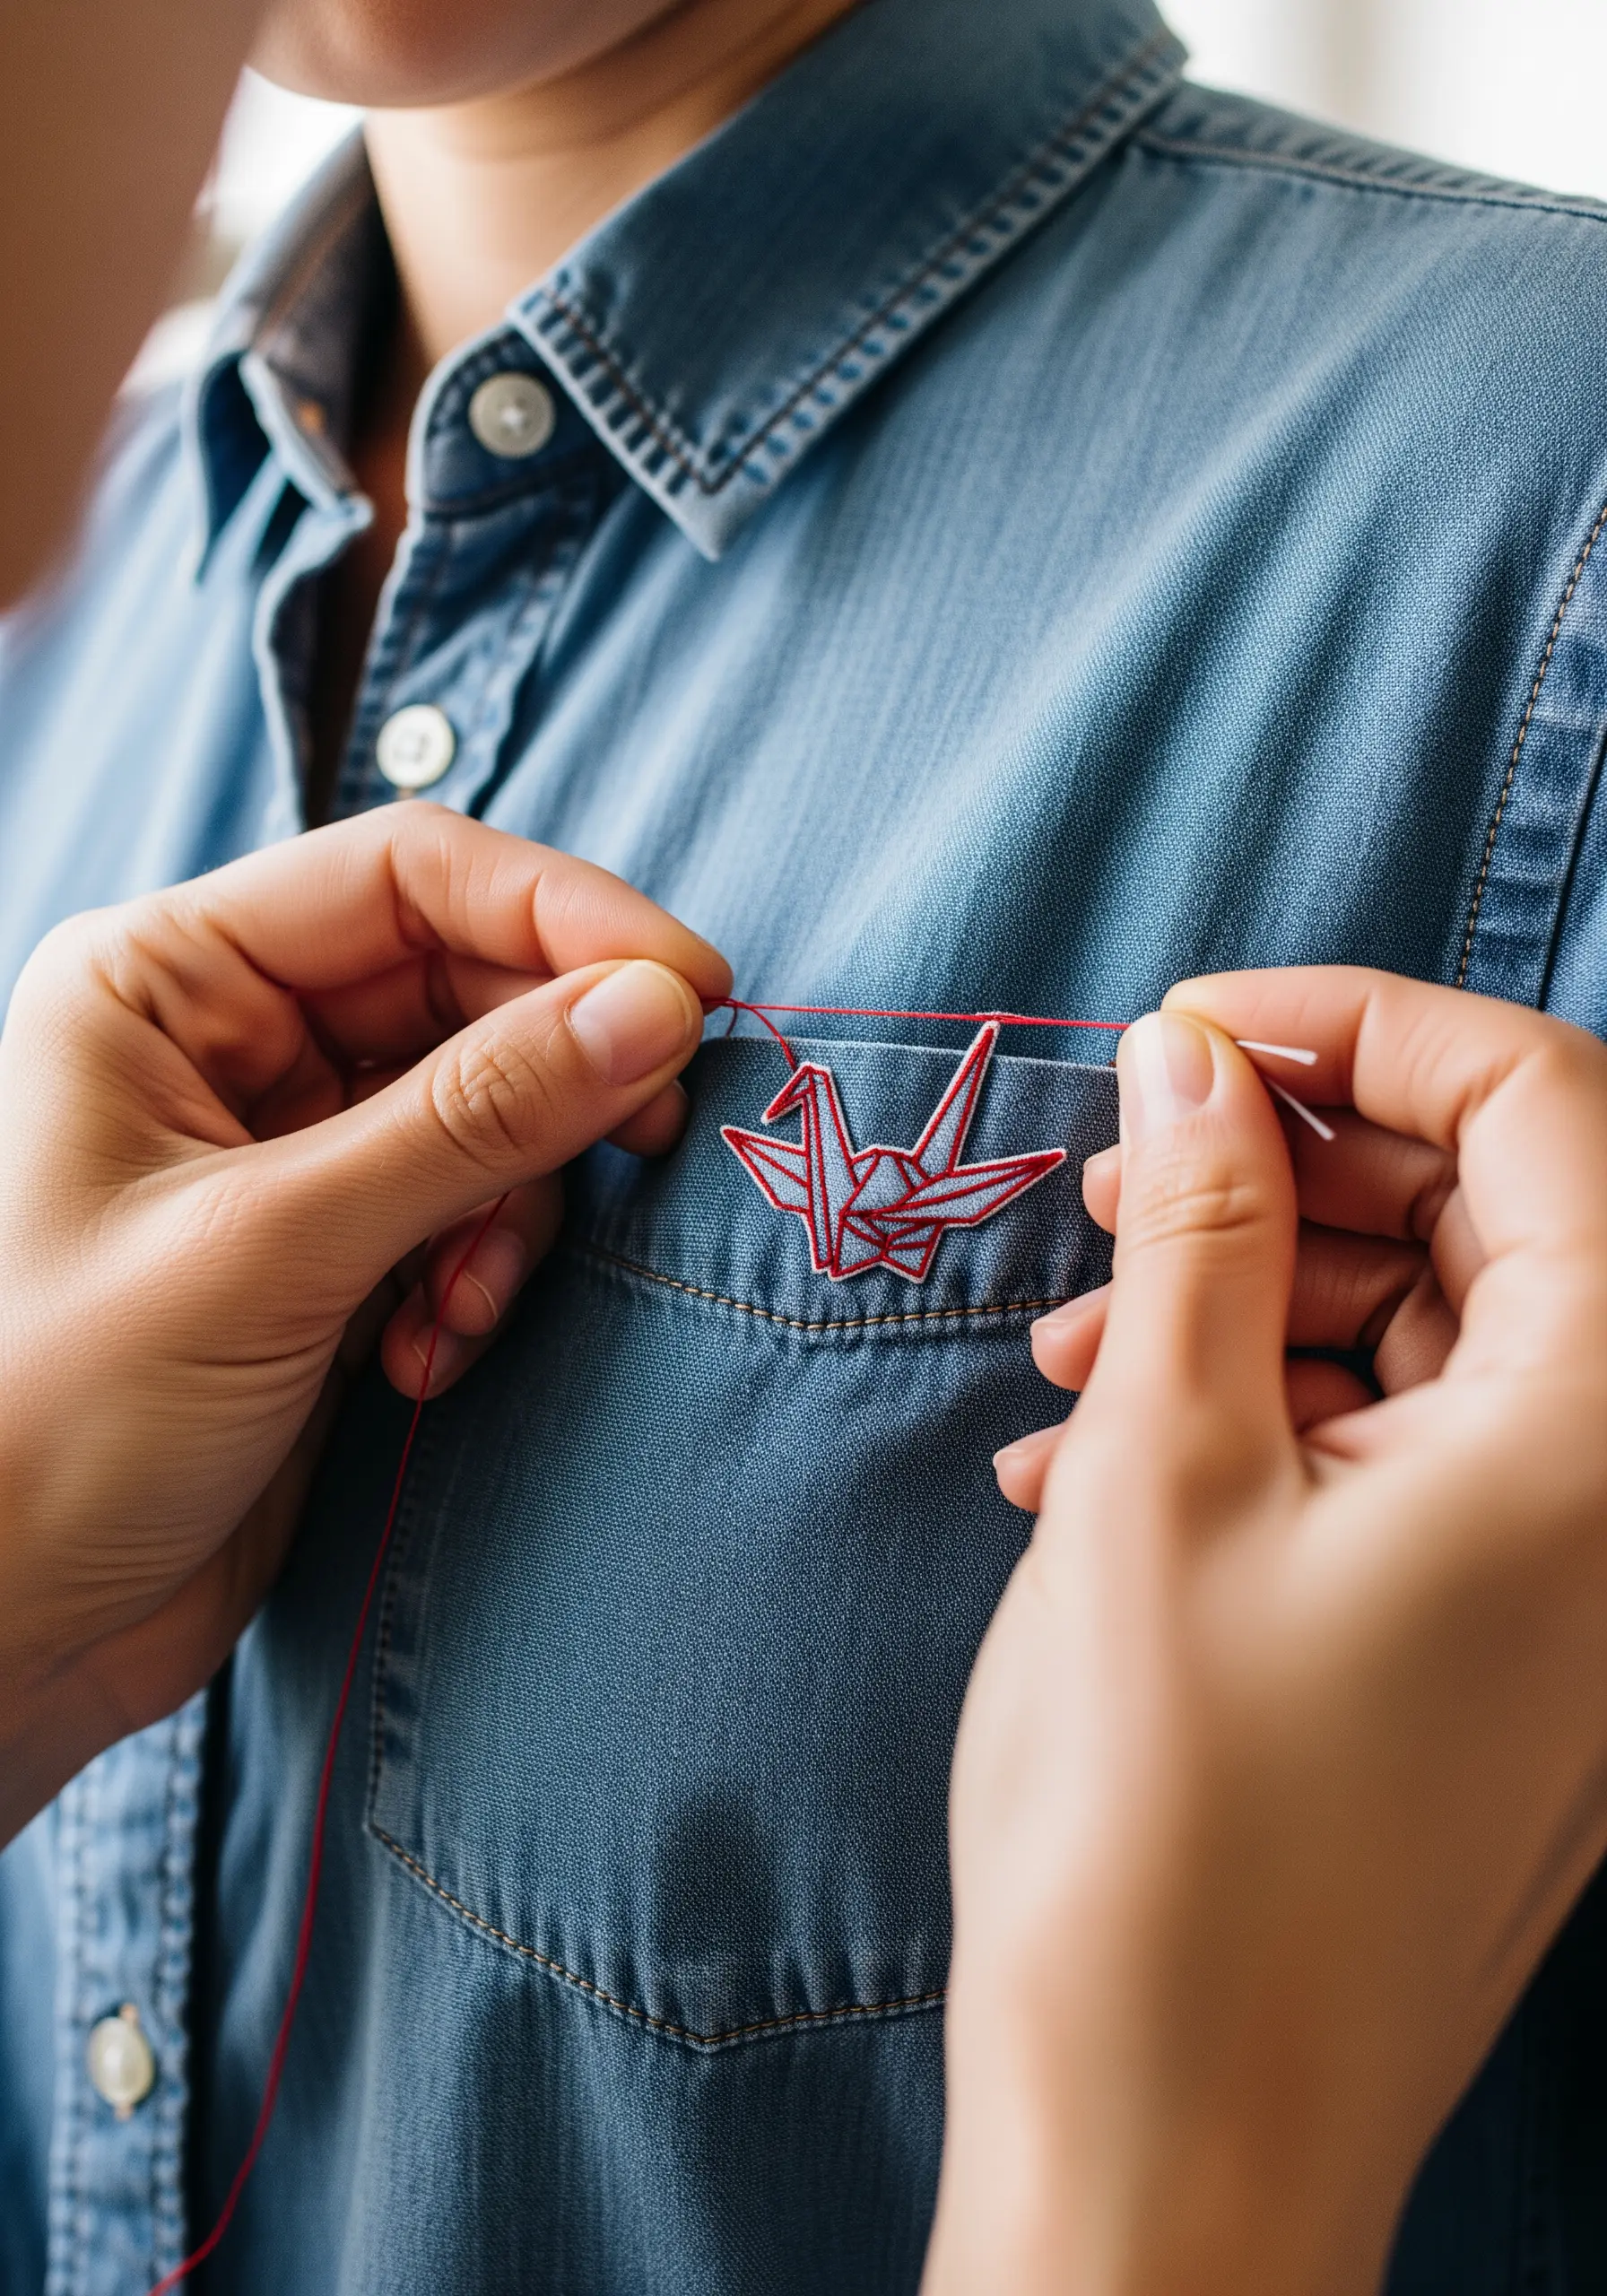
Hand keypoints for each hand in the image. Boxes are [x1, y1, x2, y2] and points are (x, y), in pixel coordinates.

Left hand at [0, 803, 728, 1840]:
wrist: (1, 1634)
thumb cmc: (51, 1420)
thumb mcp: (272, 1249)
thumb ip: (474, 1119)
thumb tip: (655, 1011)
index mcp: (163, 980)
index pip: (404, 873)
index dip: (561, 916)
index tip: (691, 992)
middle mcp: (225, 1042)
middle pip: (460, 983)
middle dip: (558, 1067)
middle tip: (652, 1136)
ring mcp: (282, 1151)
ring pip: (483, 1105)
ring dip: (515, 1202)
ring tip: (468, 1302)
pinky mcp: (328, 1255)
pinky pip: (466, 1211)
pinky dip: (480, 1275)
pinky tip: (429, 1358)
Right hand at [926, 970, 1606, 2295]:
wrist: (1175, 2148)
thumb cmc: (1168, 1830)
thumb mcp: (1159, 1471)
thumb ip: (1197, 1224)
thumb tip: (1196, 1052)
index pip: (1545, 1103)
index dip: (1360, 1024)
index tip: (1190, 1025)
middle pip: (1501, 1216)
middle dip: (1296, 1167)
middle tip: (1122, 1175)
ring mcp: (1581, 1594)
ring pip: (1442, 1340)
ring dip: (1258, 1299)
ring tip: (1076, 1345)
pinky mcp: (1509, 1656)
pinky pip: (1416, 1462)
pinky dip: (1273, 1419)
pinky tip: (1098, 1451)